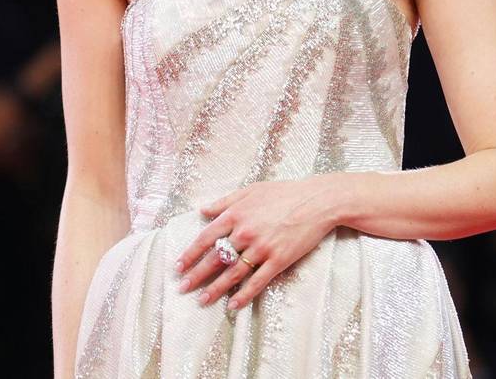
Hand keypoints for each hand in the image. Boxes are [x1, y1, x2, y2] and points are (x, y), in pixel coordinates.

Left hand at [176, 174, 341, 310]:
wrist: (317, 201)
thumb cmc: (284, 192)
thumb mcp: (251, 190)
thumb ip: (225, 201)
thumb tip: (203, 210)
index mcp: (236, 214)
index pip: (206, 238)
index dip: (190, 253)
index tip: (179, 266)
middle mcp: (245, 232)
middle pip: (215, 258)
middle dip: (196, 275)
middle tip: (183, 288)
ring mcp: (261, 248)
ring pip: (232, 273)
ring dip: (215, 289)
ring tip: (202, 300)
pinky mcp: (278, 260)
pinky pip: (257, 281)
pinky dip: (244, 295)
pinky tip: (233, 305)